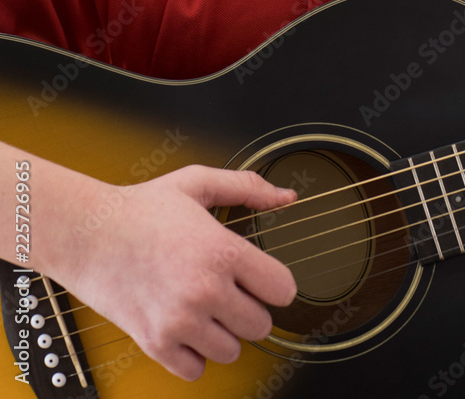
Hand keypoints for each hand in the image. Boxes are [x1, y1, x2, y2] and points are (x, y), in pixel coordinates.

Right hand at [61, 165, 296, 379]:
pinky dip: (192, 353)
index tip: (259, 278)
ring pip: (232, 351)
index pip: (283, 290)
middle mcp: (206, 290)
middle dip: (247, 307)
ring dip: (222, 332)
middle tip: (224, 288)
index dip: (274, 282)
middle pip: (261, 325)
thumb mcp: (198, 184)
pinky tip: (182, 324)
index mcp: (223, 251)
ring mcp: (180, 321)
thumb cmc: (142, 208)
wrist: (87, 232)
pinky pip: (196, 370)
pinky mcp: (156, 344)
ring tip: (200, 304)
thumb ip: (247, 188)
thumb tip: (288, 197)